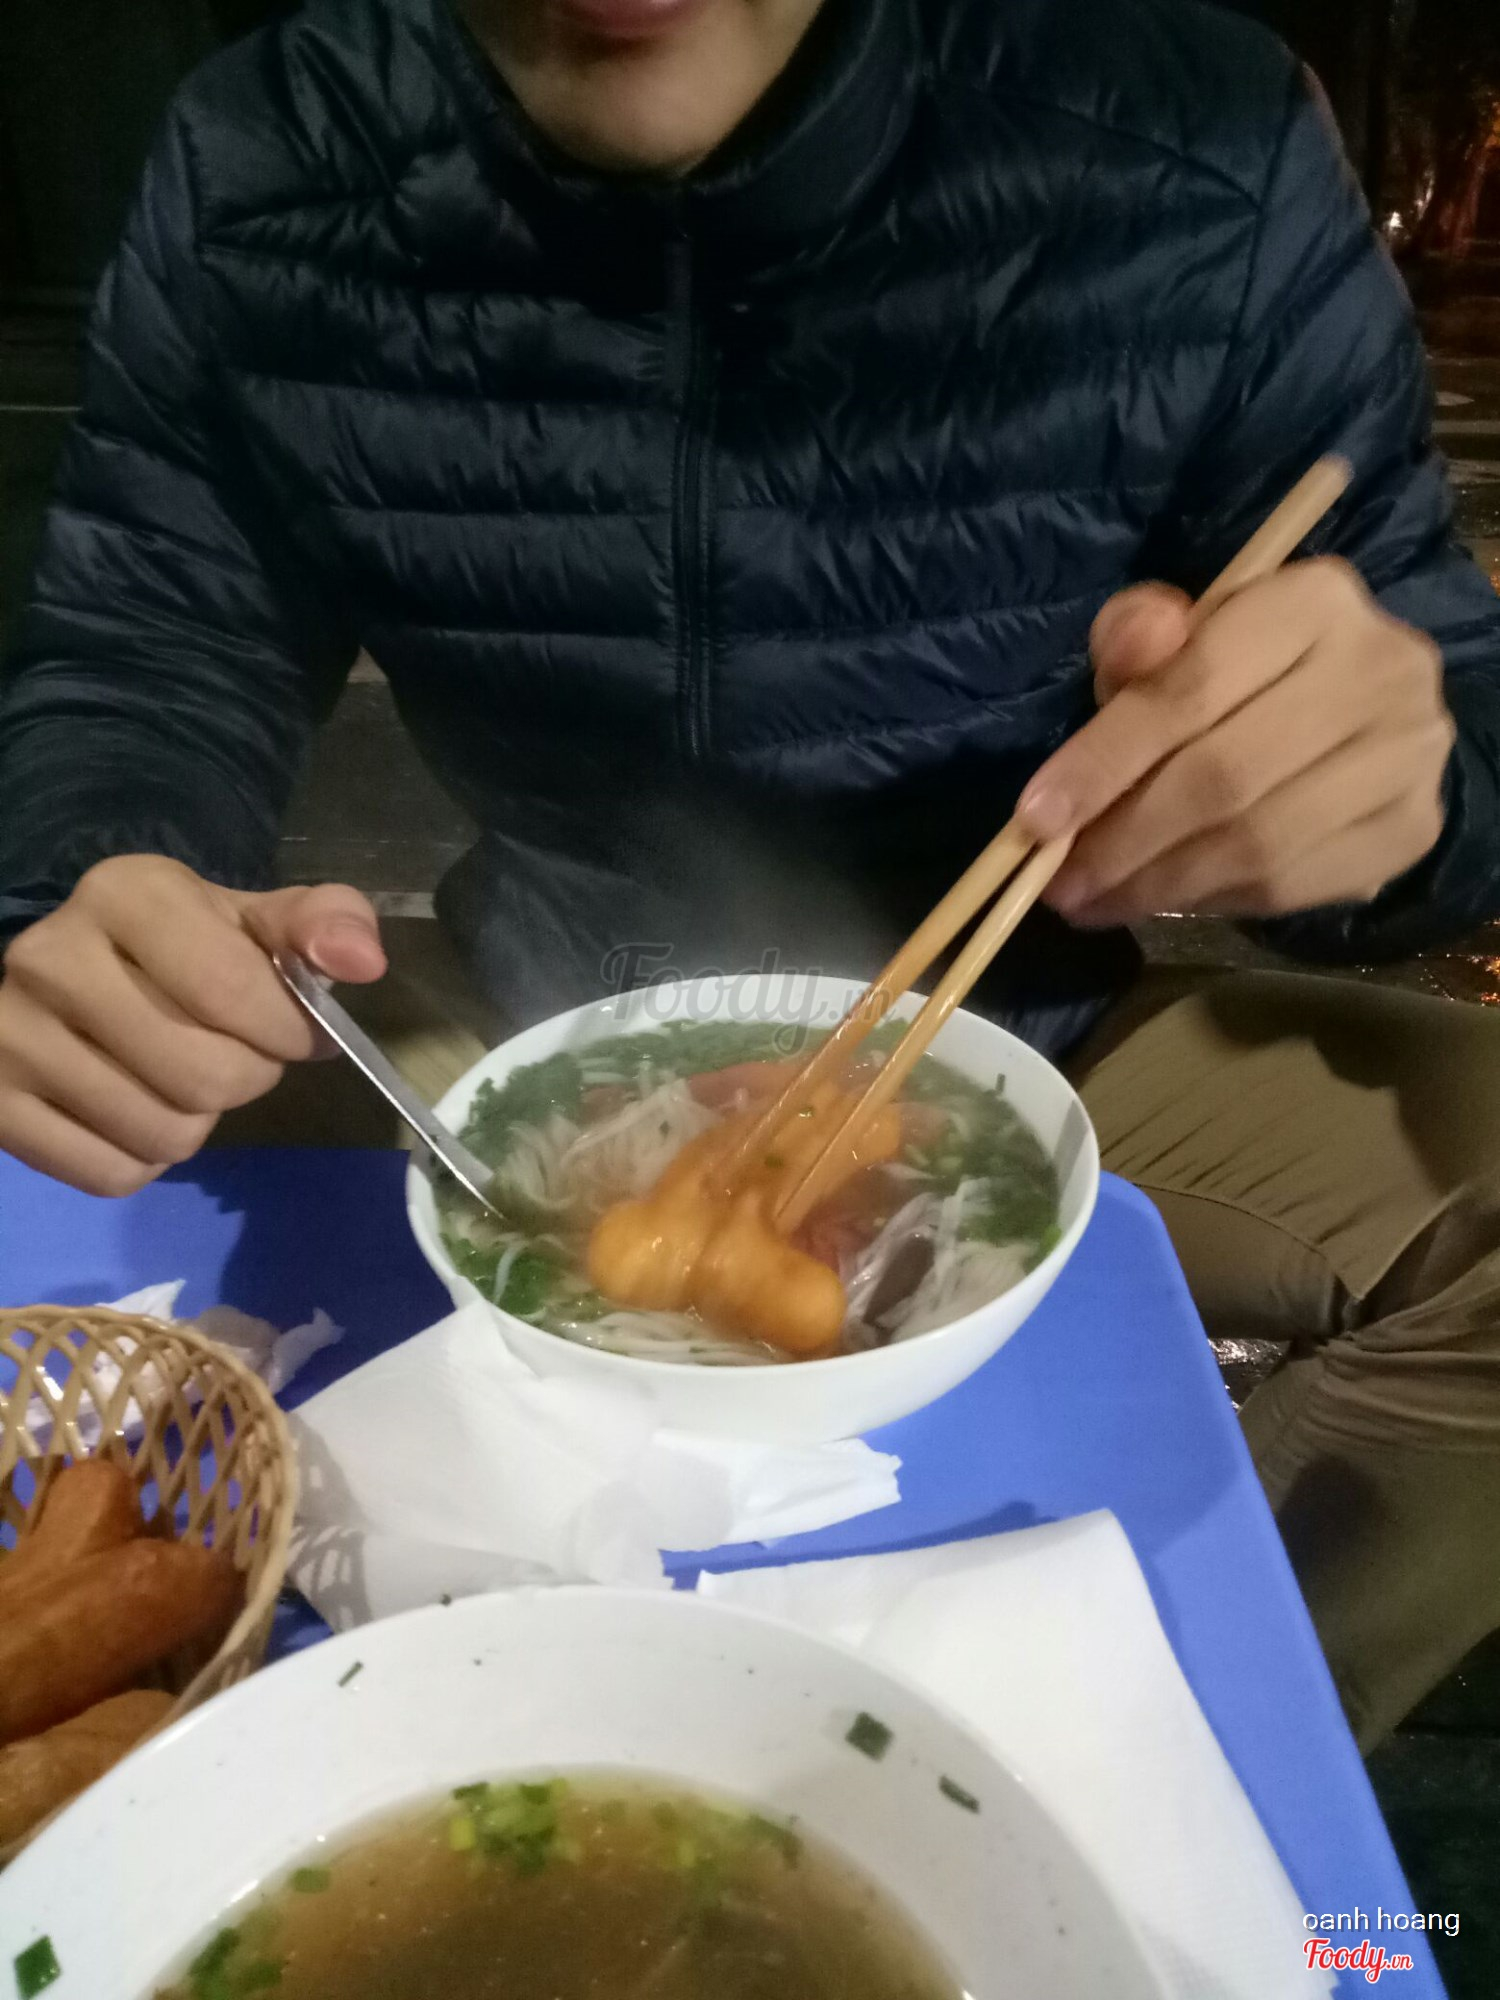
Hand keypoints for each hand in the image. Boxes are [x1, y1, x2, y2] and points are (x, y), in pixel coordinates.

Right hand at [0, 856, 384, 1194]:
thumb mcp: (249, 919)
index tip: (295, 1031)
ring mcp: (9, 1036)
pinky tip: (136, 1110)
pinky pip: (112, 1176)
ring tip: (180, 1079)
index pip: (232, 991)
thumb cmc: (178, 947)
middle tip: (235, 1055)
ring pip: (163, 1134)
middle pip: (203, 1076)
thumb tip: (363, 963)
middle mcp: (50, 957)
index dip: (287, 1030)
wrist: (66, 974)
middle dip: (247, 1077)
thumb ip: (322, 923)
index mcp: (125, 894)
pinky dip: (145, 1160)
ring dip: (198, 1122)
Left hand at [1016, 559, 1454, 926]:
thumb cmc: (1248, 672)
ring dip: (1157, 883)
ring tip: (1095, 900)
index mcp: (1312, 601)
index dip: (1103, 761)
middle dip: (1123, 840)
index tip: (1035, 820)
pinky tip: (1163, 899)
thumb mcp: (1184, 637)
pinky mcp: (1412, 827)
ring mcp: (1408, 755)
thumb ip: (1139, 637)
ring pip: (1257, 844)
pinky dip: (1212, 900)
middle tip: (1058, 882)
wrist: (1363, 715)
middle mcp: (1380, 669)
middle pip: (1223, 777)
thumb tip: (1129, 649)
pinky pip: (1291, 885)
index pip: (1190, 690)